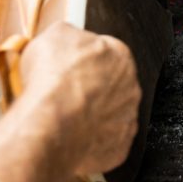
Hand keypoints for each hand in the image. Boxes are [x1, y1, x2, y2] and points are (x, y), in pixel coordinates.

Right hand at [16, 22, 140, 178]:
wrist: (51, 122)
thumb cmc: (53, 79)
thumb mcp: (53, 35)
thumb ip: (70, 34)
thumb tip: (69, 36)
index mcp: (120, 55)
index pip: (106, 52)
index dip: (83, 60)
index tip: (68, 67)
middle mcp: (131, 87)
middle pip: (111, 84)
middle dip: (91, 88)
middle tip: (66, 93)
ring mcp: (127, 119)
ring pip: (110, 114)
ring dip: (92, 114)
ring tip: (66, 116)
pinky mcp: (119, 147)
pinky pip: (106, 142)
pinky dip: (91, 140)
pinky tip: (71, 135)